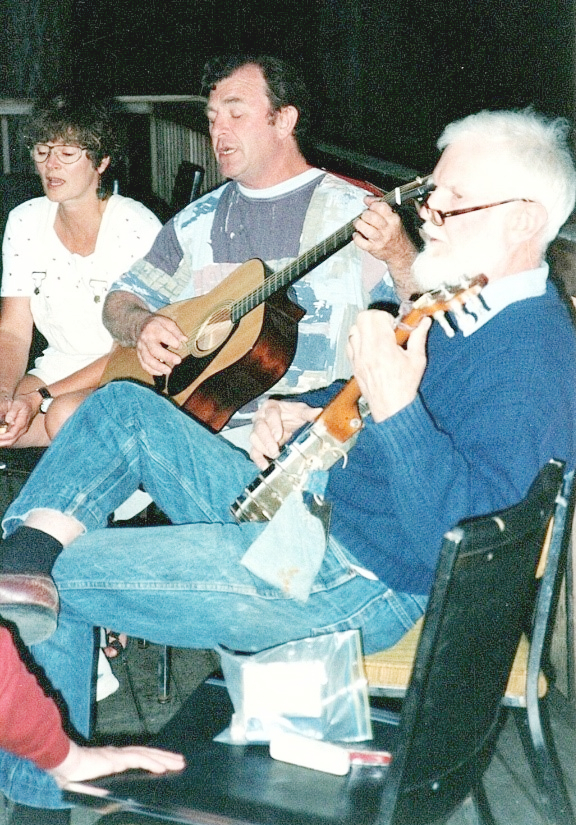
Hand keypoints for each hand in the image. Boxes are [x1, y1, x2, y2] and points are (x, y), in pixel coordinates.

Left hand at [0, 395, 37, 445]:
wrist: (31, 403)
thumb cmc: (24, 403)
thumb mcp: (18, 404)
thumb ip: (13, 412)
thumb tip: (8, 420)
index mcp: (21, 424)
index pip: (11, 434)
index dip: (3, 437)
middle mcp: (22, 429)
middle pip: (11, 441)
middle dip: (1, 442)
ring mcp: (20, 431)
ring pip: (11, 441)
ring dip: (2, 442)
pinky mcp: (18, 430)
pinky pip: (11, 438)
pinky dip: (4, 440)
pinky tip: (0, 438)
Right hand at [48, 740, 184, 785]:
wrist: (63, 764)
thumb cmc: (73, 775)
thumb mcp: (94, 785)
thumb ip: (106, 789)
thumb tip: (116, 801)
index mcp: (115, 759)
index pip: (140, 757)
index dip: (155, 758)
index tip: (168, 761)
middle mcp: (120, 754)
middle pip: (148, 754)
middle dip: (166, 757)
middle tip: (181, 761)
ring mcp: (119, 755)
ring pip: (147, 755)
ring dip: (164, 759)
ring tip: (178, 763)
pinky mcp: (117, 759)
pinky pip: (139, 760)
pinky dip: (152, 763)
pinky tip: (162, 767)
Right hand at [136, 316, 187, 376]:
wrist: (140, 325)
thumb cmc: (157, 325)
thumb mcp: (166, 322)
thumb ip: (176, 331)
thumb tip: (184, 340)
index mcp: (153, 329)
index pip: (163, 336)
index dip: (172, 341)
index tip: (180, 346)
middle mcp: (146, 339)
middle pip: (154, 350)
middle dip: (166, 357)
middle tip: (178, 361)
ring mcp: (141, 348)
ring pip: (147, 360)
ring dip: (158, 367)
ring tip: (169, 371)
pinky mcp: (139, 355)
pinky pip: (144, 364)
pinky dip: (151, 370)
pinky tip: (161, 373)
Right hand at [249, 399, 320, 469]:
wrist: (291, 422)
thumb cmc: (294, 414)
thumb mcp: (301, 412)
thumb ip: (308, 413)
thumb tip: (318, 412)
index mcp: (271, 407)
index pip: (270, 413)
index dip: (273, 424)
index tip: (278, 435)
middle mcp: (261, 418)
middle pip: (259, 427)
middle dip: (266, 440)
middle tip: (275, 450)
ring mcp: (257, 431)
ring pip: (254, 438)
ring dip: (263, 449)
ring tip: (274, 456)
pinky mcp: (258, 444)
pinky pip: (254, 451)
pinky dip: (258, 459)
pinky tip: (265, 466)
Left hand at [347, 309, 430, 422]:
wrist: (391, 408)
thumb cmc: (404, 388)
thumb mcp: (417, 361)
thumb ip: (419, 337)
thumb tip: (424, 323)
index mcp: (383, 346)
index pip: (376, 316)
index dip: (387, 317)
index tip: (395, 325)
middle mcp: (367, 350)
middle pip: (362, 318)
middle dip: (375, 318)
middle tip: (386, 327)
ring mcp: (357, 357)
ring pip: (353, 329)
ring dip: (365, 328)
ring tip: (377, 337)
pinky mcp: (353, 364)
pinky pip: (349, 343)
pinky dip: (357, 340)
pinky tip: (369, 347)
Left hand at [353, 197, 418, 297]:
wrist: (401, 254)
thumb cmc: (396, 234)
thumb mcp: (393, 218)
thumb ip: (381, 207)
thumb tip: (367, 199)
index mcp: (393, 220)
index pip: (381, 207)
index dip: (372, 204)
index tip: (368, 205)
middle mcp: (387, 229)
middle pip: (372, 217)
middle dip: (364, 214)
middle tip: (363, 216)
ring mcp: (380, 240)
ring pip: (366, 229)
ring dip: (359, 224)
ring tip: (358, 223)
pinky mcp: (373, 248)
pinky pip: (361, 242)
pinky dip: (356, 237)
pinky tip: (357, 235)